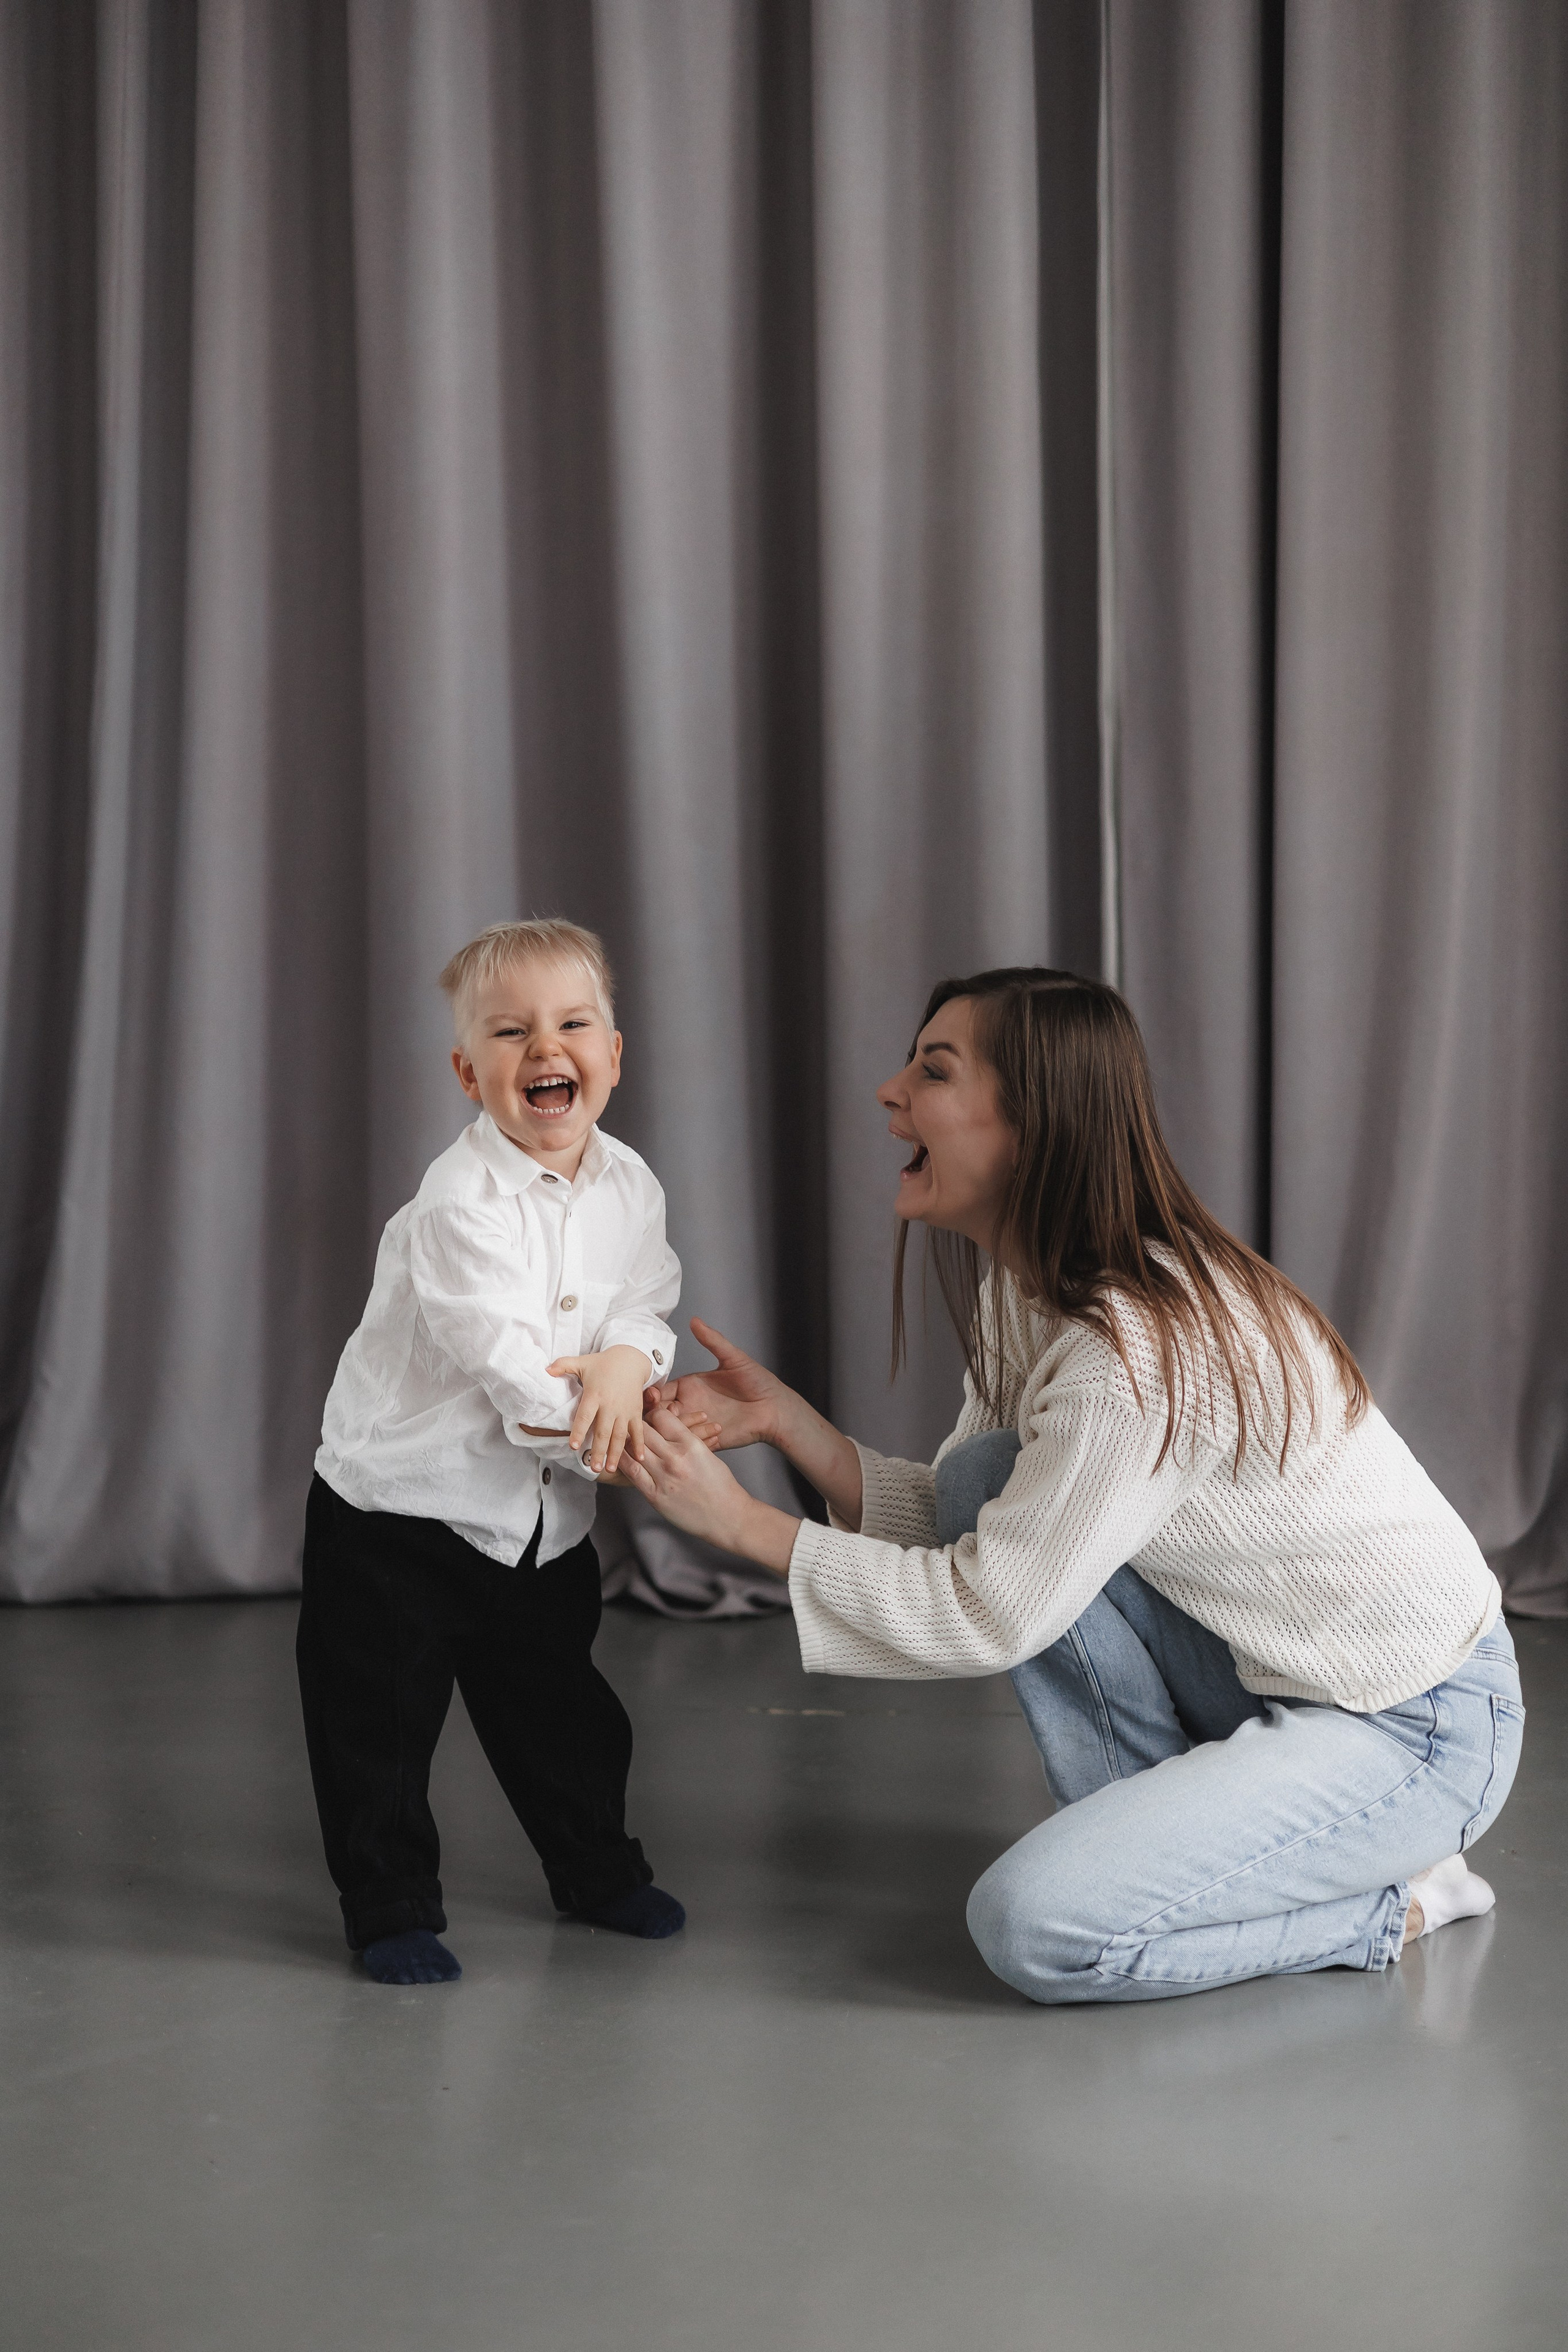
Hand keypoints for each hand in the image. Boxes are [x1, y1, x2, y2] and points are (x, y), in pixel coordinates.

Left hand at [546, 1345, 653, 1474]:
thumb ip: (562, 1365)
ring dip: (615, 1453)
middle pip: (603, 1432)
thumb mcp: (582, 1362)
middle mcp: (610, 1405)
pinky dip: (639, 1445)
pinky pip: (638, 1431)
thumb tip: (545, 1370)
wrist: (631, 1360)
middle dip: (598, 1451)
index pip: (585, 1416)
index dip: (579, 1431)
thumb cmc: (603, 1363)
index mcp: (595, 1395)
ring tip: (610, 1468)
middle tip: (594, 1468)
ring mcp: (624, 1410)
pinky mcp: (635, 1412)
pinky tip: (639, 1459)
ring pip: (619, 1435)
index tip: (574, 1446)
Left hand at [620, 1406, 798, 1571]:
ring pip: (634, 1450)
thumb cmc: (720, 1485)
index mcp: (691, 1444)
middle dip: (638, 1426)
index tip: (652, 1418)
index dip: (654, 1414)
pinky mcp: (655, 1496)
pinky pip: (632, 1474)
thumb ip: (686, 1438)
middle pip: (644, 1430)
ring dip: (627, 1443)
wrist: (727, 1516)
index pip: (661, 1416)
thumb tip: (665, 1426)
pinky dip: (623, 1463)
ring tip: (622, 1440)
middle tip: (634, 1428)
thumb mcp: (706, 1453)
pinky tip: (617, 1458)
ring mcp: (663, 1477)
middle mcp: (675, 1458)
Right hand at [645, 1317, 790, 1451]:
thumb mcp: (734, 1358)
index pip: (660, 1392)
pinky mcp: (707, 1441)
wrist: (775, 1408)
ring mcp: (697, 1424)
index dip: (652, 1395)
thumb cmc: (758, 1382)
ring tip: (693, 1421)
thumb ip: (713, 1341)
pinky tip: (711, 1431)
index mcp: (689, 1387)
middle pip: (658, 1414)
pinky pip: (689, 1444)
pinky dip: (693, 1440)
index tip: (653, 1396)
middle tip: (667, 1413)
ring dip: (674, 1429)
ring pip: (670, 1431)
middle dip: (655, 1415)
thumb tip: (694, 1320)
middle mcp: (689, 1406)